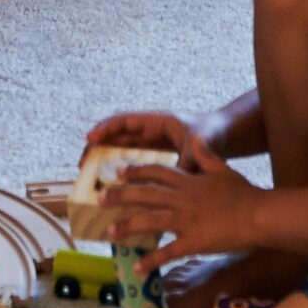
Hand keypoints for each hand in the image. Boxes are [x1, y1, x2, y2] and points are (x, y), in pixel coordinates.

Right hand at [86, 110, 217, 172]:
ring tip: (90, 177)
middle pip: (118, 134)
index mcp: (158, 121)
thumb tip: (176, 178)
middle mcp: (151, 130)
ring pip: (122, 148)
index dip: (106, 128)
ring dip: (105, 159)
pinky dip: (120, 169)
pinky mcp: (156, 156)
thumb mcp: (199, 146)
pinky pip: (133, 160)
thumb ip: (187, 161)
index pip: (126, 120)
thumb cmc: (212, 134)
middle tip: (82, 164)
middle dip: (98, 146)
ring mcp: (152, 143)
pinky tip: (113, 187)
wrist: (224, 137)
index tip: (90, 138)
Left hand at [103, 140, 264, 270]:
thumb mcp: (223, 169)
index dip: (136, 172)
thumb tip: (197, 140)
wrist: (258, 214)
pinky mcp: (193, 241)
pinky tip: (137, 267)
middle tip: (100, 198)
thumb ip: (207, 156)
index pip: (157, 173)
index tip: (119, 172)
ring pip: (150, 221)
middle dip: (120, 196)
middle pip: (145, 194)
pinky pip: (168, 252)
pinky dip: (151, 260)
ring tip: (110, 233)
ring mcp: (186, 220)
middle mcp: (182, 198)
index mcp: (189, 180)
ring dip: (128, 226)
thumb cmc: (244, 192)